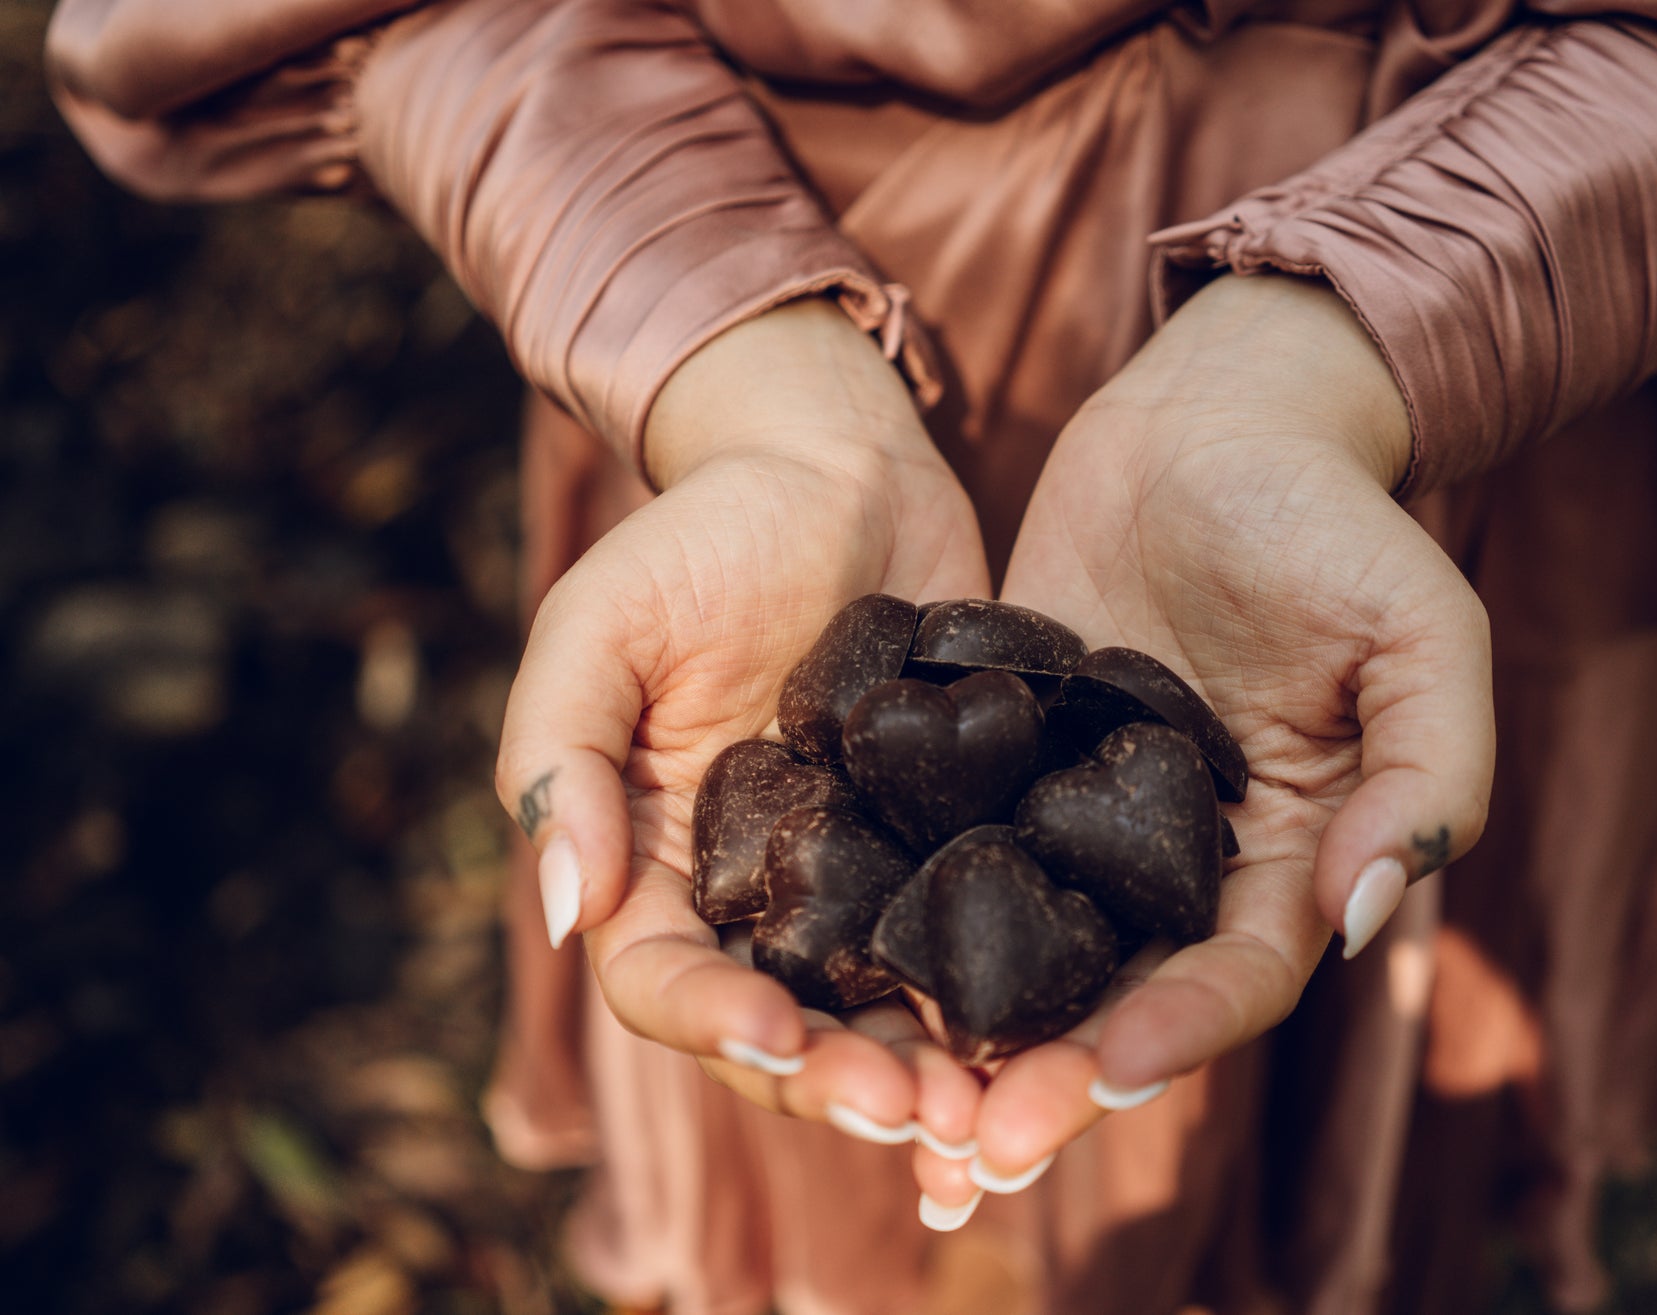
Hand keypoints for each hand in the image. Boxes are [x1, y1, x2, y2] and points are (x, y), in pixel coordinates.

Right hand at [495, 299, 988, 1148]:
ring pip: (890, 1010)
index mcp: (660, 865)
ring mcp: (868, 878)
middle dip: (843, 1083)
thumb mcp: (600, 624)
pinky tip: (1060, 1027)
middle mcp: (763, 896)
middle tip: (919, 1112)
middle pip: (790, 1028)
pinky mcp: (959, 842)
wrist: (837, 464)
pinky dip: (1013, 997)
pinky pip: (982, 937)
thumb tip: (566, 911)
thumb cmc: (702, 532)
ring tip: (995, 1105)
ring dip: (935, 1073)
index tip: (781, 1037)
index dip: (717, 1024)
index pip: (667, 982)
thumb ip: (560, 759)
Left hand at [924, 275, 1494, 1202]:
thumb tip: (1363, 915)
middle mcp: (1180, 862)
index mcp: (1290, 857)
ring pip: (1026, 949)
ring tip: (903, 1091)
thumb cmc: (1336, 519)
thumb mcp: (1424, 633)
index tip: (1111, 1069)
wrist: (1214, 419)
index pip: (1238, 975)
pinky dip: (909, 916)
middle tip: (979, 1142)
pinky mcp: (998, 765)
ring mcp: (1079, 818)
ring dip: (972, 1028)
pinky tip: (845, 967)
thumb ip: (1430, 776)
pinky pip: (953, 851)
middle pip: (1119, 995)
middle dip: (1057, 1075)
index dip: (1183, 1031)